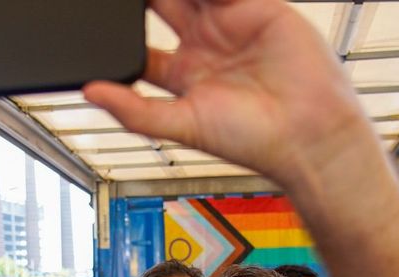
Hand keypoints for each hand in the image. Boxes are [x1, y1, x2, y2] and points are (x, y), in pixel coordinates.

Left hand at [84, 0, 373, 191]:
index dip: (119, 30)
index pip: (139, 45)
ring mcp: (229, 25)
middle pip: (160, 6)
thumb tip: (90, 93)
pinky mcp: (257, 7)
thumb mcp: (182, 125)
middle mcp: (203, 47)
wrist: (307, 133)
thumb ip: (134, 110)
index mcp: (181, 75)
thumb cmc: (252, 140)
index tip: (96, 17)